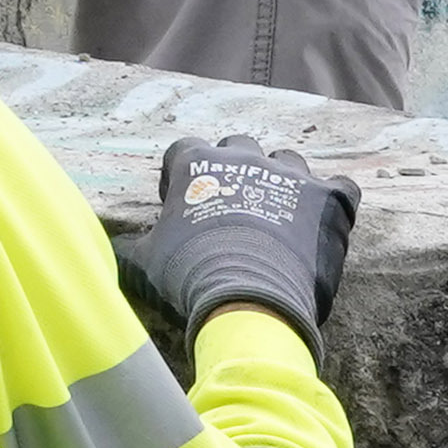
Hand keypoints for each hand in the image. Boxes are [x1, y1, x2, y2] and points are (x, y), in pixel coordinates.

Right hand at [124, 136, 358, 350]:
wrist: (249, 301)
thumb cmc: (188, 276)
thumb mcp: (143, 264)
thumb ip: (127, 248)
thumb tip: (106, 250)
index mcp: (195, 164)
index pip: (184, 150)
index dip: (182, 176)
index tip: (183, 205)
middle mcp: (245, 157)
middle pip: (239, 146)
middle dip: (236, 169)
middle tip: (233, 207)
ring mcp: (291, 175)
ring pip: (289, 161)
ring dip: (283, 181)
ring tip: (280, 215)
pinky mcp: (330, 198)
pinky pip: (340, 186)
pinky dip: (332, 201)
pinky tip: (323, 223)